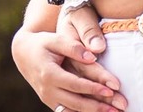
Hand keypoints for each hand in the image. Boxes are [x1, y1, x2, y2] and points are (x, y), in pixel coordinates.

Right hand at [11, 24, 125, 111]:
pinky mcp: (51, 102)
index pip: (75, 84)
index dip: (93, 88)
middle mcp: (48, 90)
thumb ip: (73, 47)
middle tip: (118, 108)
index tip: (111, 90)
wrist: (24, 53)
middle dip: (97, 106)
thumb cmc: (42, 43)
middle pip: (75, 102)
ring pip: (72, 111)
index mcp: (49, 74)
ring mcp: (48, 99)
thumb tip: (92, 56)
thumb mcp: (55, 39)